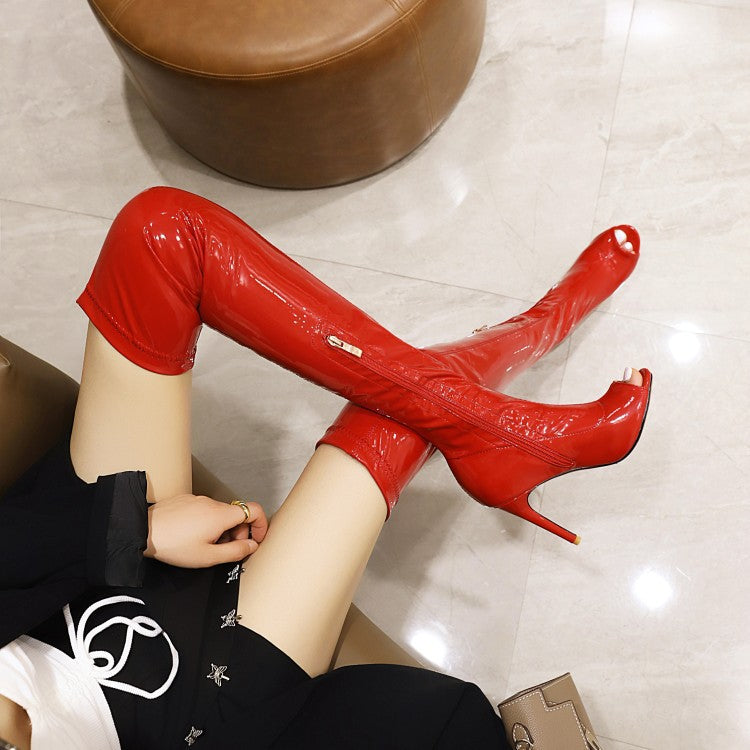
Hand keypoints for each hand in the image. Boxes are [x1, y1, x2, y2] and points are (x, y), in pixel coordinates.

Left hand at [144, 494, 267, 567]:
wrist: (141, 531)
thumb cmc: (173, 545)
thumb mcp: (208, 557)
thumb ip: (235, 552)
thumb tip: (252, 546)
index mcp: (222, 515)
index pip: (255, 510)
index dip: (261, 525)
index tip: (256, 539)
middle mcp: (212, 503)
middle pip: (237, 515)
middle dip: (238, 533)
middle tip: (226, 551)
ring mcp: (198, 499)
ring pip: (221, 514)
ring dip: (222, 530)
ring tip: (204, 546)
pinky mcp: (186, 500)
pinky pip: (205, 510)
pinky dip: (207, 523)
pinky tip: (191, 537)